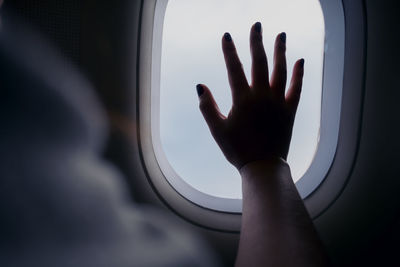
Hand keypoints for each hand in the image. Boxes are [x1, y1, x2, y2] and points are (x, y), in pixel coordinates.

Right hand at [197, 22, 303, 169]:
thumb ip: (207, 107)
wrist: (263, 166)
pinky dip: (299, 74)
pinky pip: (296, 88)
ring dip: (280, 51)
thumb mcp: (217, 130)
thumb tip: (200, 86)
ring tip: (281, 34)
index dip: (229, 51)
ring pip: (280, 70)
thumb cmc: (237, 149)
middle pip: (260, 62)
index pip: (234, 68)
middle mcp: (262, 96)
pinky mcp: (289, 110)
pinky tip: (300, 60)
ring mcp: (278, 102)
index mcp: (242, 100)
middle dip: (257, 41)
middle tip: (257, 25)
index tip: (227, 36)